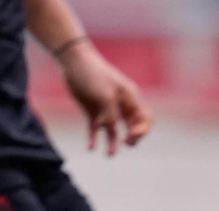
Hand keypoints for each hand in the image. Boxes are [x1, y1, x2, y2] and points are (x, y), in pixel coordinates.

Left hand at [60, 41, 152, 155]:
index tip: (131, 135)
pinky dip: (94, 138)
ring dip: (113, 143)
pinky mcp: (91, 110)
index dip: (142, 131)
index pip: (145, 118)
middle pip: (132, 126)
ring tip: (109, 155)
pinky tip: (91, 148)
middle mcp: (120, 104)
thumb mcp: (105, 95)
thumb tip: (108, 128)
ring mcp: (106, 108)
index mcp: (129, 98)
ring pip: (113, 130)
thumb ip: (110, 114)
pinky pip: (96, 129)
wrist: (73, 62)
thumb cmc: (93, 74)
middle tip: (126, 143)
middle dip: (132, 138)